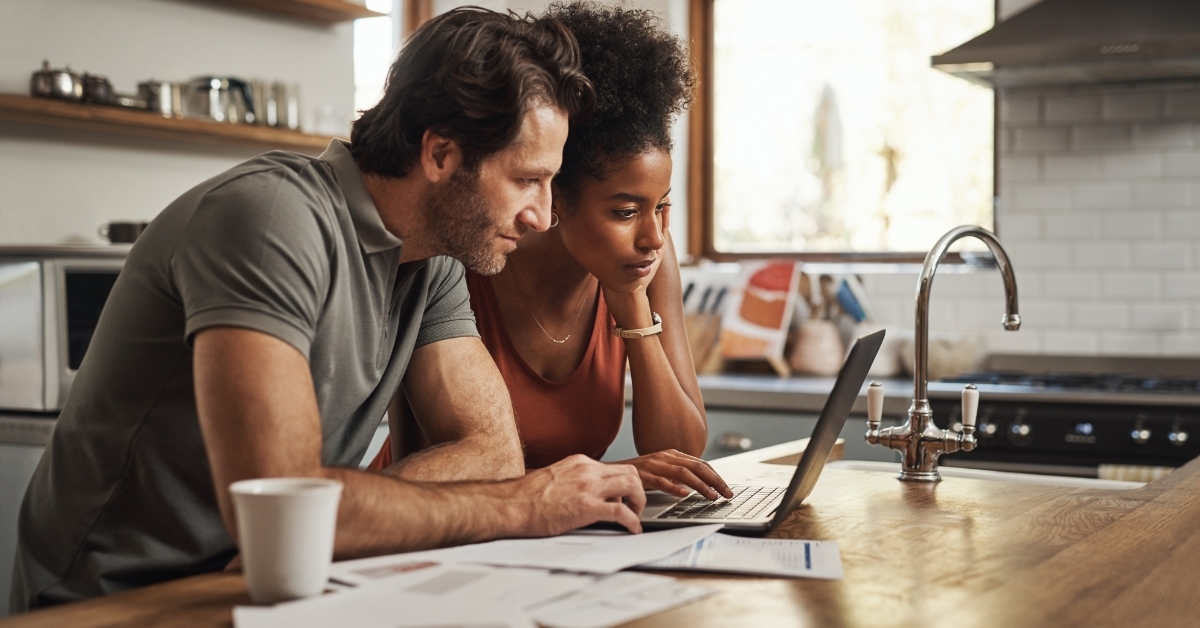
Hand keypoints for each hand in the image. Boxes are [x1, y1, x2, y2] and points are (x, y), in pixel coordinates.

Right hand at [516, 455, 645, 534]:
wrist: (511, 505)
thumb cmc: (526, 497)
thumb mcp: (556, 478)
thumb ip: (575, 481)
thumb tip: (587, 494)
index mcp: (580, 462)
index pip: (615, 467)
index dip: (625, 483)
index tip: (625, 496)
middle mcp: (587, 470)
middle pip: (630, 472)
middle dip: (638, 490)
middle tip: (635, 506)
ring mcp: (588, 487)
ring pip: (632, 485)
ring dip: (639, 502)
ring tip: (635, 516)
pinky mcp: (587, 507)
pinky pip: (622, 512)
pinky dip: (633, 521)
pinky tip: (632, 529)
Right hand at [614, 450, 732, 500]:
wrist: (612, 472)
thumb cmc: (639, 473)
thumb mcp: (661, 469)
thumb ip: (678, 473)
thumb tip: (700, 483)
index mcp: (672, 454)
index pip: (700, 463)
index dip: (716, 476)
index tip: (727, 488)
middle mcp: (665, 457)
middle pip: (697, 467)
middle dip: (715, 481)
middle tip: (727, 494)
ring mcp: (654, 465)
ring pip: (683, 474)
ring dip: (701, 486)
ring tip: (712, 496)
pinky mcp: (643, 475)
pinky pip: (661, 481)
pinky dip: (674, 488)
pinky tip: (684, 495)